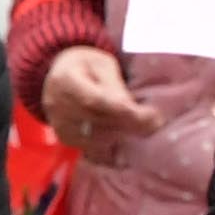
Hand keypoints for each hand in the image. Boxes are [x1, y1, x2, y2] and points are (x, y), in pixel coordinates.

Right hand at [41, 45, 160, 157]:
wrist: (58, 74)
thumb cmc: (86, 66)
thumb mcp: (102, 65)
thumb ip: (114, 86)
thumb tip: (133, 110)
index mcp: (66, 80)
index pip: (96, 101)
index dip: (124, 111)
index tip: (150, 116)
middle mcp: (57, 106)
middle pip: (99, 122)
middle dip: (131, 125)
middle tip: (157, 123)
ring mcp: (60, 125)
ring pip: (98, 139)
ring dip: (124, 136)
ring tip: (143, 129)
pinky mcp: (65, 139)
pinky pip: (92, 150)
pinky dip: (112, 148)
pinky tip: (126, 143)